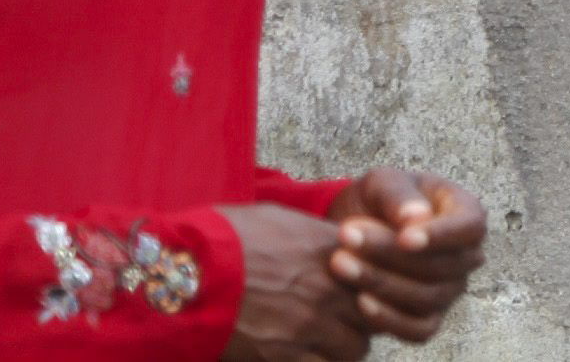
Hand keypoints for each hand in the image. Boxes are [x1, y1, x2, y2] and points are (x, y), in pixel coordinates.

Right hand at [223, 204, 369, 361]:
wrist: (188, 272)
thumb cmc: (228, 238)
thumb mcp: (281, 220)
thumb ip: (317, 237)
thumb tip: (334, 243)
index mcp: (334, 253)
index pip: (381, 276)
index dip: (375, 287)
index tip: (363, 291)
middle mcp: (330, 290)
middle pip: (374, 316)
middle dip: (364, 321)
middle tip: (347, 322)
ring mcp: (310, 325)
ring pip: (355, 349)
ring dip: (345, 347)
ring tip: (328, 343)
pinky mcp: (283, 355)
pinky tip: (306, 356)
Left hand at [322, 169, 487, 342]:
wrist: (355, 229)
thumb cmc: (378, 199)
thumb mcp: (384, 182)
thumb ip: (398, 196)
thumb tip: (417, 218)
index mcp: (467, 214)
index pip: (470, 228)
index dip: (441, 236)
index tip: (404, 238)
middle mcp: (466, 256)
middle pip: (443, 266)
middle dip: (392, 256)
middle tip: (346, 238)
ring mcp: (449, 290)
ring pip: (428, 298)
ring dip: (383, 284)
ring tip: (340, 263)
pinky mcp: (428, 318)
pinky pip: (418, 330)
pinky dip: (391, 319)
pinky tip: (360, 301)